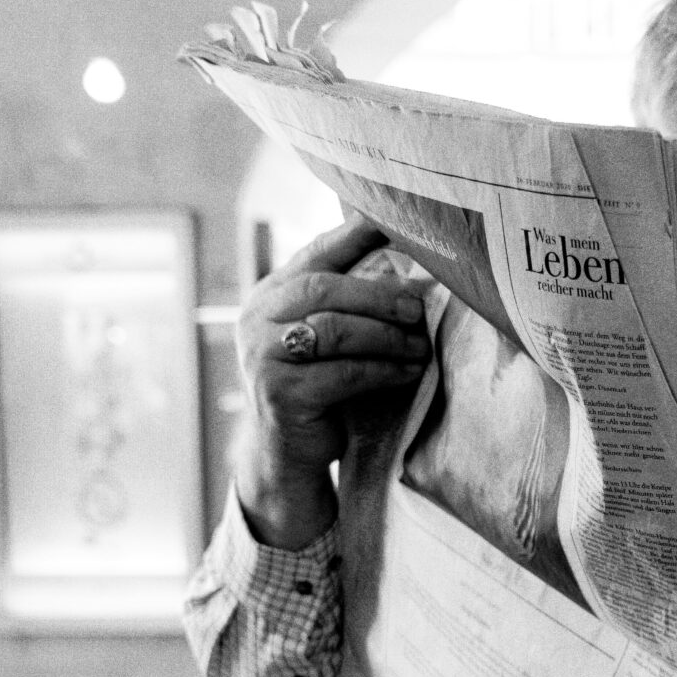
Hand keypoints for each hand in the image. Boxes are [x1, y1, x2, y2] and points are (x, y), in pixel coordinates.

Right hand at [235, 216, 431, 546]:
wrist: (287, 454)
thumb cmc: (316, 388)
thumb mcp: (322, 339)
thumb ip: (342, 303)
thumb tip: (405, 265)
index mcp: (268, 296)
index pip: (313, 255)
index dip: (351, 237)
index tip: (389, 222)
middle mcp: (256, 320)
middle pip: (323, 289)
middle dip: (379, 294)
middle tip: (419, 307)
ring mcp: (263, 357)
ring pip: (334, 329)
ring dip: (386, 335)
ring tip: (420, 344)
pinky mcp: (281, 394)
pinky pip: (343, 373)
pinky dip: (383, 370)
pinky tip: (409, 372)